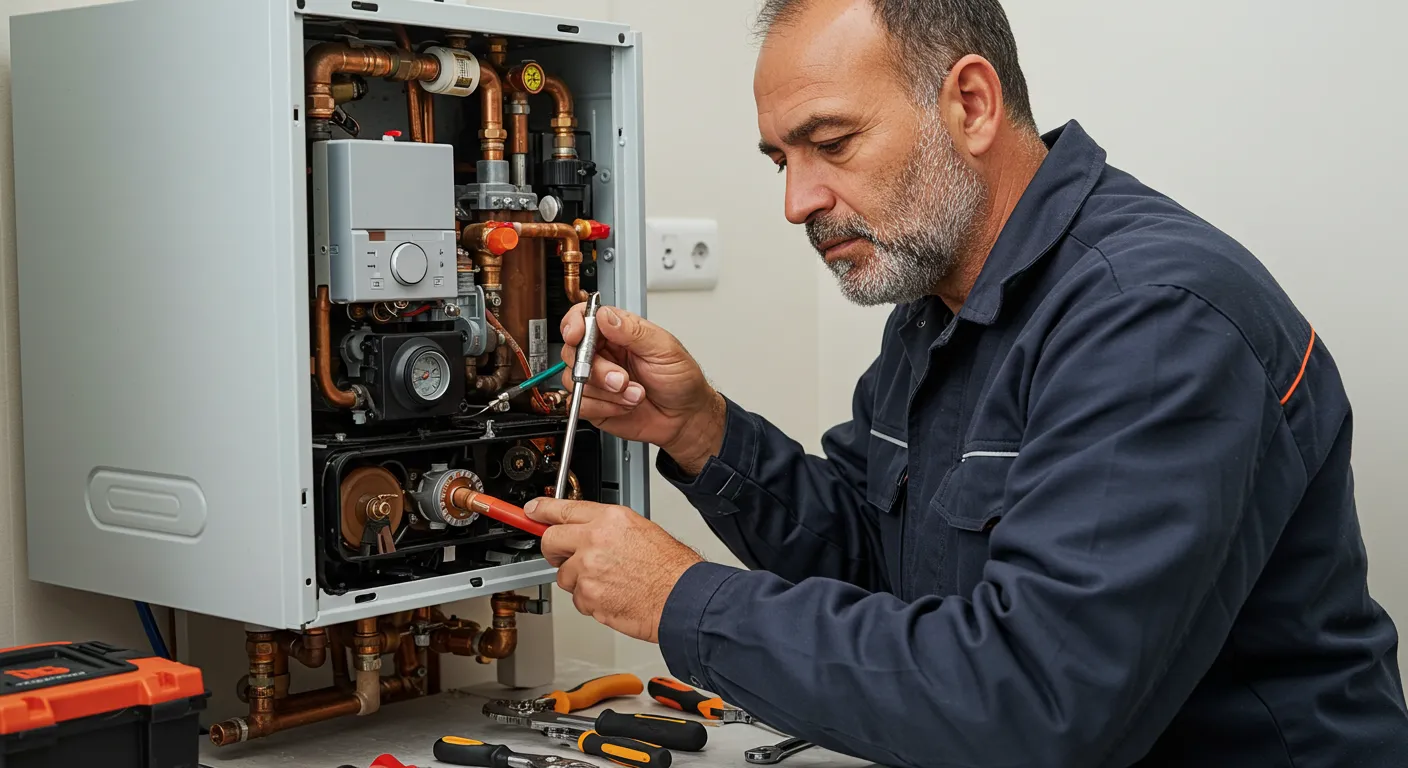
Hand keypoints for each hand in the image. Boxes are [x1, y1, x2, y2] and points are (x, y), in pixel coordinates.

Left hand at [525, 497, 702, 642]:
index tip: (529, 511)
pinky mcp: (587, 595)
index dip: (541, 511)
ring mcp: (587, 568)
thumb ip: (607, 528)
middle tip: (566, 557)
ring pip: (563, 575)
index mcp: (609, 518)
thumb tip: (585, 531)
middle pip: (550, 540)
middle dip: (554, 551)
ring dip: (579, 581)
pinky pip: (577, 599)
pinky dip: (590, 601)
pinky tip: (613, 595)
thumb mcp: (639, 529)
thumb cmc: (669, 567)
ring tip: (610, 582)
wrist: (681, 597)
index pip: (563, 508)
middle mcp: (594, 539)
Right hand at [560, 304, 724, 473]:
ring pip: (576, 380)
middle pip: (573, 351)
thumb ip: (633, 331)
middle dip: (597, 369)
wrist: (685, 417)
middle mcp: (605, 354)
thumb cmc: (680, 380)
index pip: (584, 318)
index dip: (575, 324)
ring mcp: (598, 380)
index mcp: (619, 333)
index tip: (577, 335)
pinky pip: (581, 404)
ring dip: (608, 392)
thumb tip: (605, 316)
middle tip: (623, 379)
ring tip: (634, 394)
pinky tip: (624, 405)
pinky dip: (604, 407)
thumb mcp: (664, 349)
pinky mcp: (595, 404)